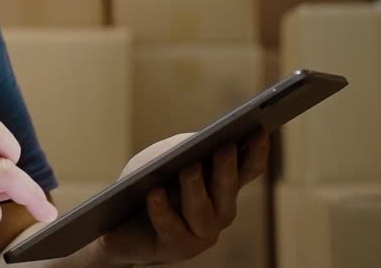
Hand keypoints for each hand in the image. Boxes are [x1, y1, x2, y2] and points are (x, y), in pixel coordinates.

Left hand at [95, 133, 269, 265]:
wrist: (120, 222)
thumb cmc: (148, 182)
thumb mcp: (165, 157)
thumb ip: (185, 149)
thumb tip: (197, 145)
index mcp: (224, 186)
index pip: (249, 168)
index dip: (257, 151)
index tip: (260, 130)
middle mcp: (220, 212)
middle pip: (228, 190)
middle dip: (227, 169)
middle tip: (225, 148)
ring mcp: (201, 234)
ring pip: (203, 213)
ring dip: (196, 189)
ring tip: (188, 168)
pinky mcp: (176, 249)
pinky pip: (171, 228)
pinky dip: (162, 209)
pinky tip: (154, 193)